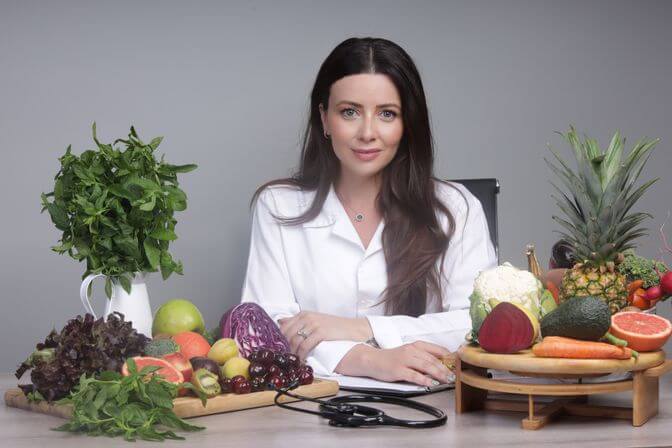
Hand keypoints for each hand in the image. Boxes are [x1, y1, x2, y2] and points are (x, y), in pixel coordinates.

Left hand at [278, 311, 371, 359]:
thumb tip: (280, 322)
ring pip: (294, 341)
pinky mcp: (320, 332)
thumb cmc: (335, 327)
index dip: (280, 340)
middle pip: (287, 334)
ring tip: (293, 362)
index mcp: (303, 314)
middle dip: (284, 348)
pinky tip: (302, 361)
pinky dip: (301, 356)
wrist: (353, 329)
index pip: (284, 327)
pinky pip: (305, 346)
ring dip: (292, 354)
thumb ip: (298, 322)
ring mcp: (313, 324)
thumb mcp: (315, 320)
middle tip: (285, 359)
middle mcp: (306, 317)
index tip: (280, 350)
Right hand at [335, 341, 452, 386]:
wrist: (372, 360)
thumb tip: (441, 365)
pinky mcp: (398, 370)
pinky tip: (431, 383)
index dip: (449, 357)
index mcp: (415, 345)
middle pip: (433, 360)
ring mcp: (404, 360)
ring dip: (439, 374)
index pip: (436, 350)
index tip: (457, 365)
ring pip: (426, 366)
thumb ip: (423, 356)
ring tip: (447, 380)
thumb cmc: (392, 358)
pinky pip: (414, 375)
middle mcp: (411, 350)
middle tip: (454, 376)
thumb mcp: (409, 352)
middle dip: (446, 369)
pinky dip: (424, 379)